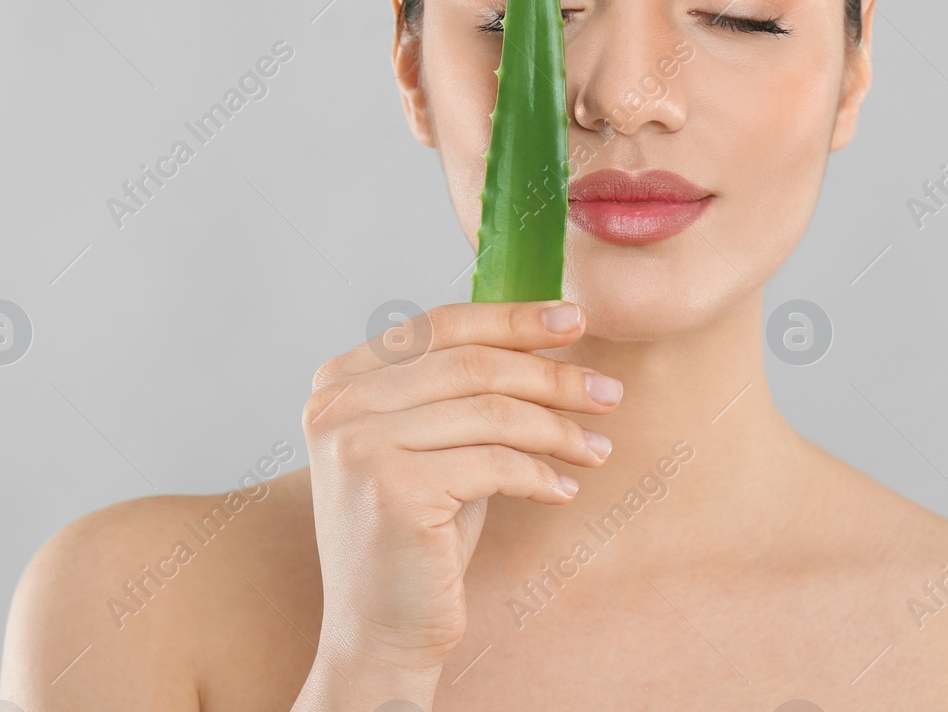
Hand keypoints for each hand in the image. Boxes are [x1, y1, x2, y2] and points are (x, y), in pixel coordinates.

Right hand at [296, 299, 620, 690]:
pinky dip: (540, 476)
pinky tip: (563, 489)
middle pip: (473, 366)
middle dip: (552, 377)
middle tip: (607, 393)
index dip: (513, 319)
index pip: (441, 327)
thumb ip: (463, 388)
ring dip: (558, 429)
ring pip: (492, 414)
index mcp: (341, 380)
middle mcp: (339, 406)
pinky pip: (496, 465)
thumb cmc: (417, 530)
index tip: (575, 320)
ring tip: (597, 447)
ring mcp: (360, 446)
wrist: (379, 628)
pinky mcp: (395, 491)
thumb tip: (550, 329)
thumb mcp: (433, 442)